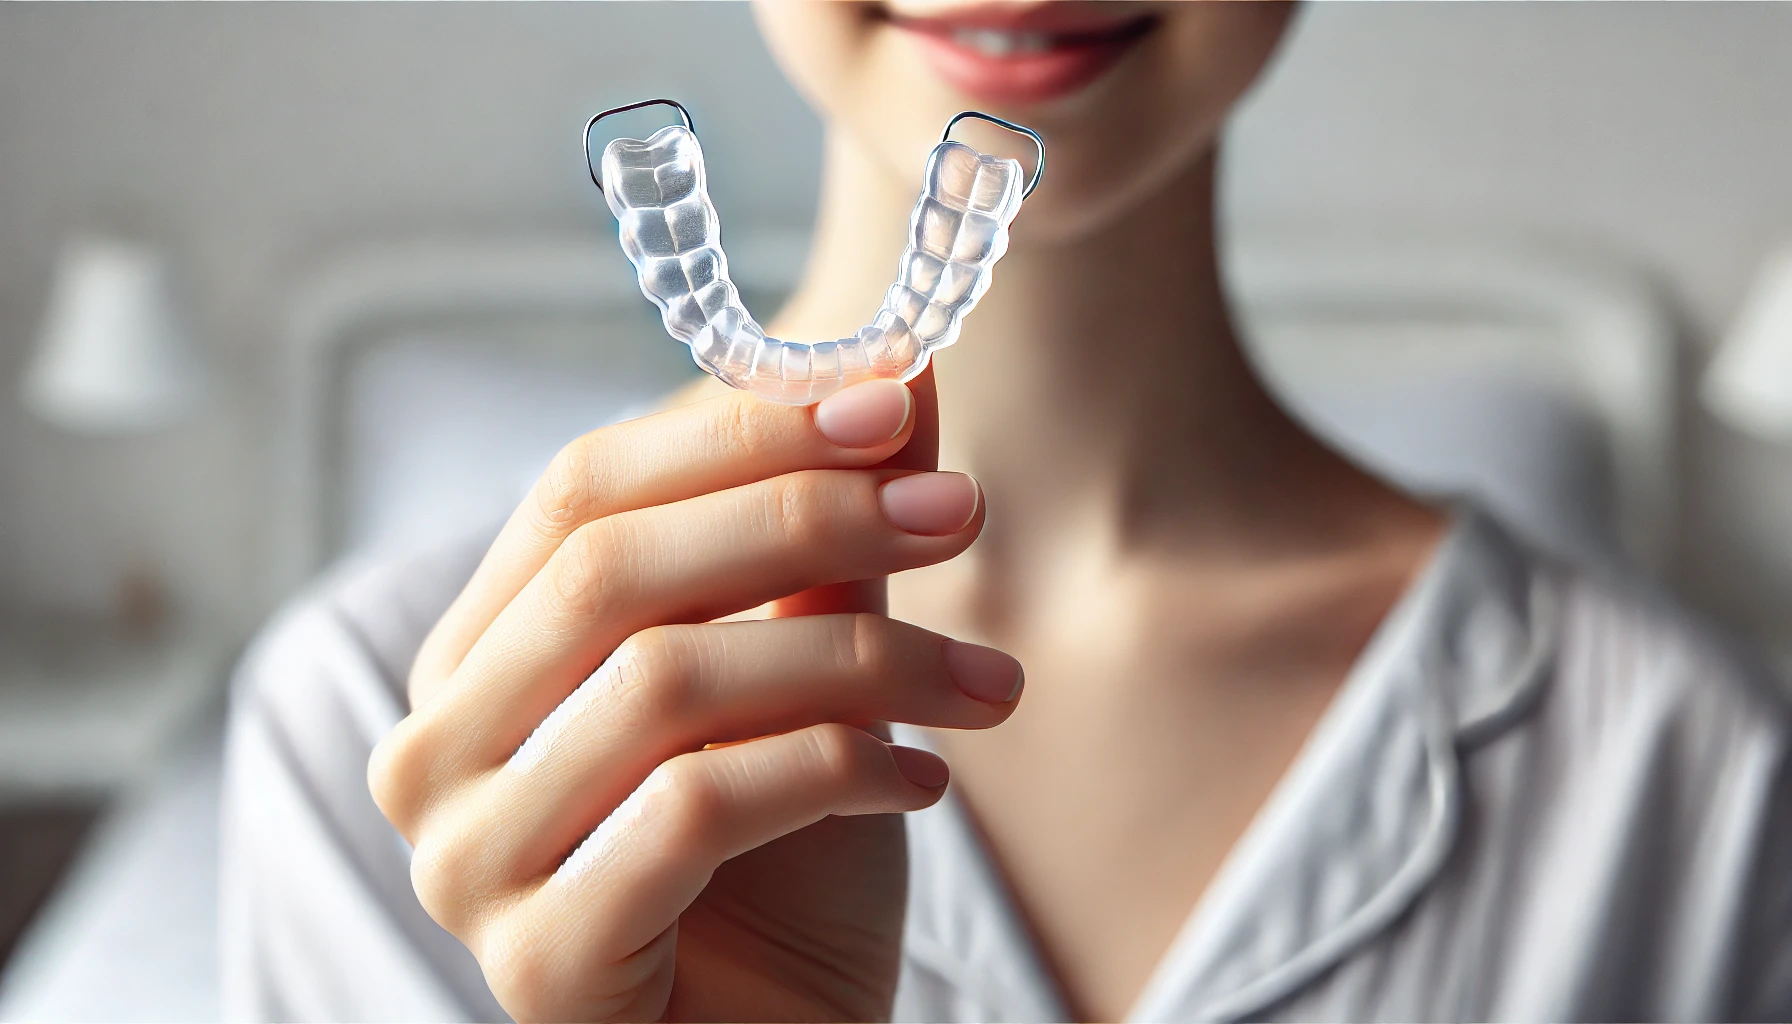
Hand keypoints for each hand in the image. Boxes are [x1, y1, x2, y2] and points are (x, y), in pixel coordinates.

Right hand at [367, 372, 1022, 1021]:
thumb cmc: (781, 871)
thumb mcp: (807, 679)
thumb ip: (827, 540)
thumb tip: (901, 373)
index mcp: (477, 659)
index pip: (582, 492)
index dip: (739, 430)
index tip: (896, 397)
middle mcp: (435, 750)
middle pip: (612, 571)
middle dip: (806, 517)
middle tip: (957, 511)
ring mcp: (468, 862)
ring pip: (665, 684)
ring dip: (862, 662)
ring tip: (988, 686)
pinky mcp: (539, 961)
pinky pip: (695, 809)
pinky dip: (836, 771)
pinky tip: (924, 785)